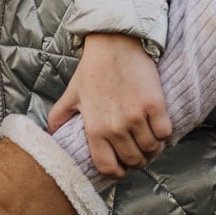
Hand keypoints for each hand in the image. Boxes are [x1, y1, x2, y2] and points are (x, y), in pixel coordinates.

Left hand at [46, 31, 171, 178]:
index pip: (109, 168)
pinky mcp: (155, 106)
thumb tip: (50, 133)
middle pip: (134, 161)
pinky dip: (164, 134)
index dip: (118, 171)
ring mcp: (136, 117)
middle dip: (138, 159)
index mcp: (94, 129)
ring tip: (149, 138)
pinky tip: (157, 125)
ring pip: (152, 149)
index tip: (123, 165)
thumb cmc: (92, 69)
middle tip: (138, 149)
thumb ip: (59, 117)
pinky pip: (165, 133)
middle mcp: (115, 128)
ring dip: (152, 147)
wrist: (115, 43)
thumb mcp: (71, 94)